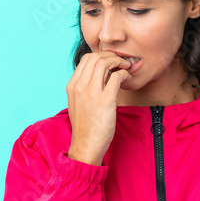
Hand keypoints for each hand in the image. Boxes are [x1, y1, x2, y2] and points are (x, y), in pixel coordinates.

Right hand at [65, 51, 132, 165]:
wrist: (86, 145)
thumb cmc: (85, 126)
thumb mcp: (78, 103)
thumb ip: (84, 87)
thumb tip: (100, 74)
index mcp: (72, 86)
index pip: (86, 59)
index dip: (102, 55)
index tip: (111, 61)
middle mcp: (80, 87)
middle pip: (96, 57)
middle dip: (112, 55)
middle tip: (121, 62)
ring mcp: (92, 93)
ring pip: (105, 63)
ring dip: (119, 62)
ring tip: (125, 68)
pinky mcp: (105, 101)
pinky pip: (116, 77)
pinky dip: (124, 74)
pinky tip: (126, 79)